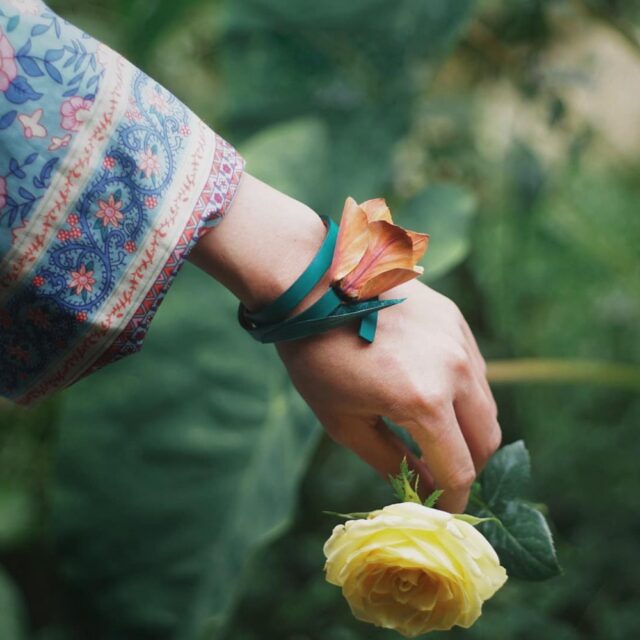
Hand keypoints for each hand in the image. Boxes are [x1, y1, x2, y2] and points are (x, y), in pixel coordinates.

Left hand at [190, 173, 499, 512]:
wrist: (313, 287)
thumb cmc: (317, 358)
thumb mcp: (345, 422)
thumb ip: (392, 462)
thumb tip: (422, 486)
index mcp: (424, 402)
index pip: (459, 469)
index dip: (452, 500)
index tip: (441, 511)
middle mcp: (454, 370)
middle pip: (486, 438)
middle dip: (468, 465)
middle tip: (441, 474)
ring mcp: (458, 340)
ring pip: (485, 402)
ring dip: (468, 428)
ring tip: (435, 433)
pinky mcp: (454, 319)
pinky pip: (472, 368)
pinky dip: (461, 392)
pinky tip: (430, 390)